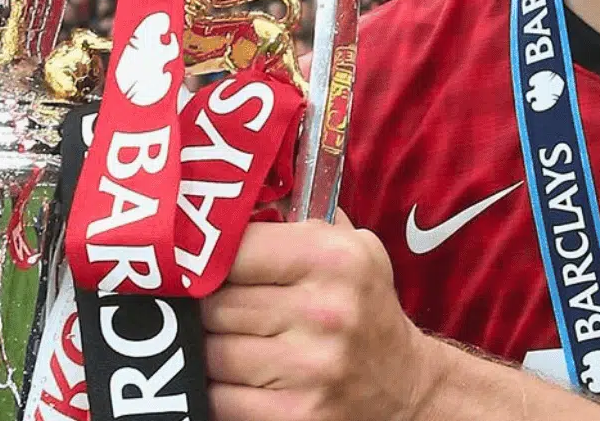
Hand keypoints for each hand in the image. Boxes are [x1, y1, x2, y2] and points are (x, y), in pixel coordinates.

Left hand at [203, 212, 433, 420]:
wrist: (406, 387)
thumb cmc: (363, 306)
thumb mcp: (350, 247)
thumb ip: (292, 220)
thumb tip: (228, 201)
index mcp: (333, 259)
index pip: (233, 250)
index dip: (204, 258)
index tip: (193, 264)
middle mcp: (324, 312)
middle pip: (214, 304)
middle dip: (203, 306)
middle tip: (207, 305)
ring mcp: (310, 368)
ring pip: (211, 352)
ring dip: (207, 348)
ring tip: (222, 339)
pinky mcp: (296, 415)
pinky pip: (219, 399)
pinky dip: (214, 388)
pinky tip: (229, 376)